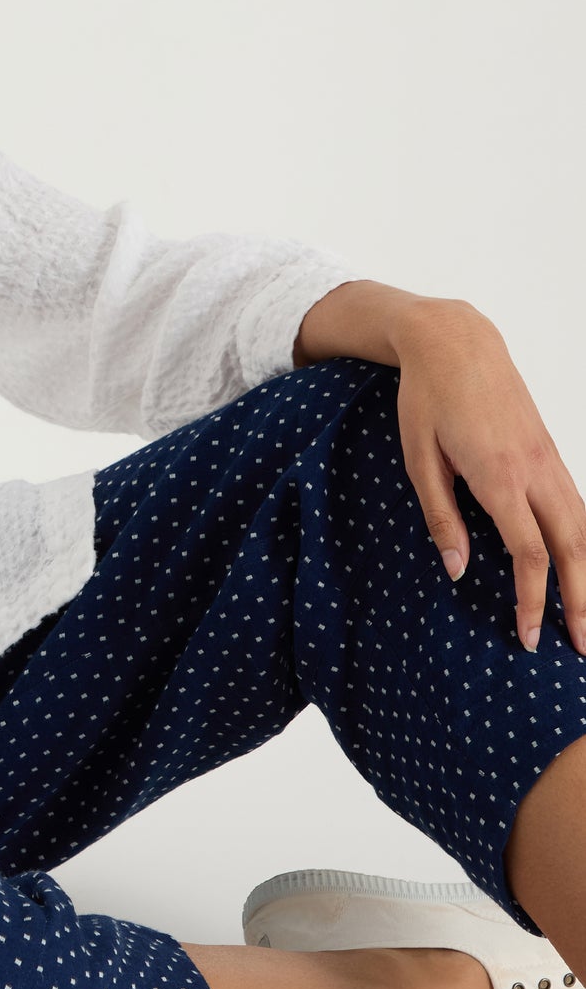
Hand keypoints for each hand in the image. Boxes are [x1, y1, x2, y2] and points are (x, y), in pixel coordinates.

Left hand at [394, 302, 585, 655]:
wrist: (455, 341)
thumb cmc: (427, 398)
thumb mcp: (419, 460)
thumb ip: (440, 518)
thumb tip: (458, 572)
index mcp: (500, 476)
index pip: (530, 554)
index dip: (532, 601)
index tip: (527, 637)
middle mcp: (535, 469)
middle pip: (573, 547)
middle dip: (582, 601)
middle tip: (582, 647)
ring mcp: (549, 458)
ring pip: (584, 526)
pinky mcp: (550, 450)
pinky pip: (578, 504)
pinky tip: (583, 565)